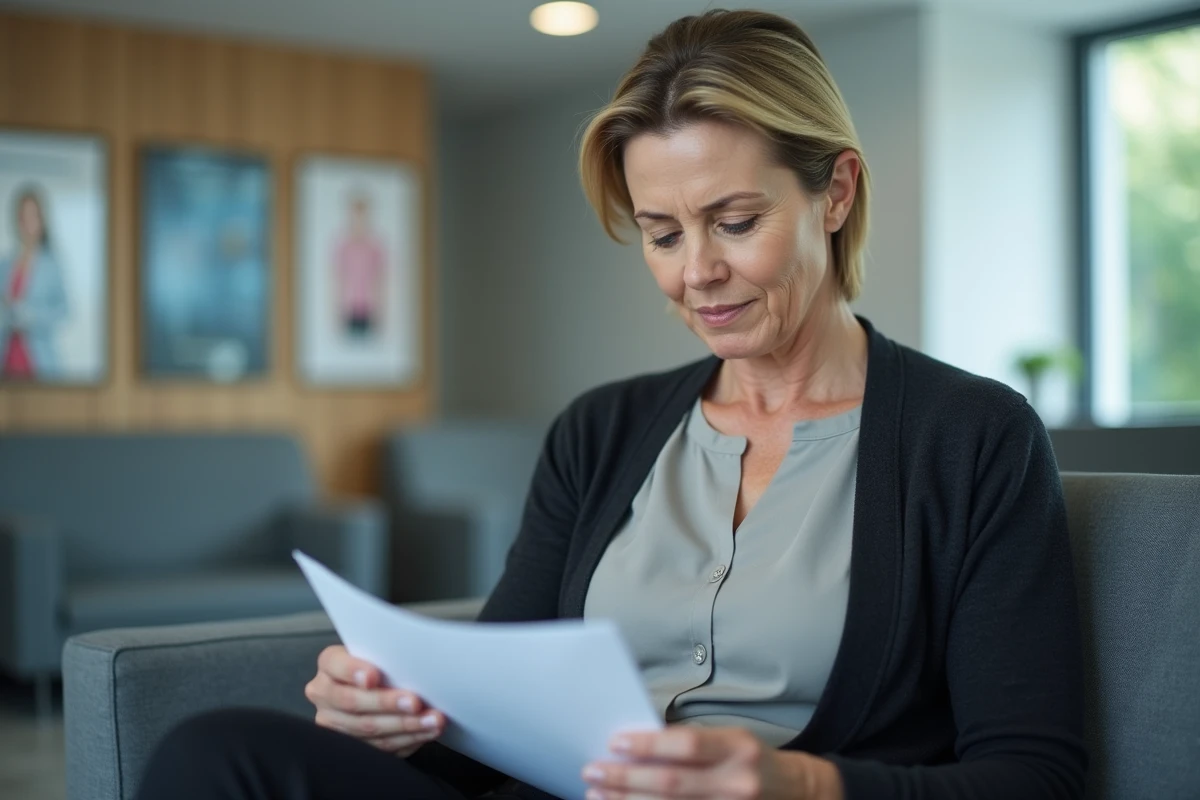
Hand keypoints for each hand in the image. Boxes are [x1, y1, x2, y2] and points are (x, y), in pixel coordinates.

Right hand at [305, 644, 445, 756]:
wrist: (372, 684)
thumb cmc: (380, 662)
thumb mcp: (378, 651)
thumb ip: (384, 655)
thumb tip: (410, 663)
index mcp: (329, 664)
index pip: (336, 665)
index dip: (353, 671)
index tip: (373, 676)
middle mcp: (324, 694)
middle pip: (351, 702)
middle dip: (386, 703)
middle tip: (414, 703)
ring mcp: (334, 722)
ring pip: (367, 729)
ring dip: (404, 726)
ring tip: (432, 721)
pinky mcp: (350, 744)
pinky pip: (379, 747)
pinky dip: (407, 740)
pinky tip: (426, 732)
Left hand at [581, 726, 842, 799]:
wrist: (799, 793)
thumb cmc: (753, 760)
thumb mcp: (731, 739)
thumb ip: (691, 744)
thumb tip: (636, 746)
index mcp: (738, 748)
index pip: (686, 745)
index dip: (648, 745)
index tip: (615, 743)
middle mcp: (737, 783)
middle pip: (672, 784)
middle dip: (626, 778)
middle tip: (593, 771)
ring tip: (598, 795)